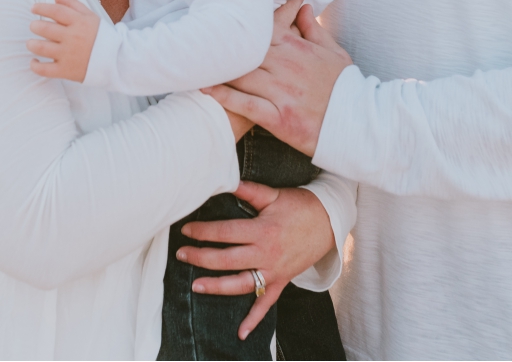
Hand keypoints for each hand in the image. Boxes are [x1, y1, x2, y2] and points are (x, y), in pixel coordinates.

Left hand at [27, 0, 98, 81]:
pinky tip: (34, 61)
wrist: (116, 60)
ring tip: (31, 43)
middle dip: (35, 26)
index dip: (41, 8)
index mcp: (79, 22)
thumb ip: (72, 4)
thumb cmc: (100, 36)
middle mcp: (73, 37)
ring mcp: (68, 55)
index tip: (33, 8)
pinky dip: (35, 66)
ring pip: (41, 48)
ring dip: (31, 44)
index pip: (56, 11)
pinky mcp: (66, 71)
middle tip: (34, 26)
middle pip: (45, 28)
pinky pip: (44, 69)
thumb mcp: (90, 16)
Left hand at [176, 181, 335, 340]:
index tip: (186, 230)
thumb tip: (224, 180)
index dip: (203, 232)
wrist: (330, 221)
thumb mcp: (274, 195)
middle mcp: (266, 254)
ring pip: (241, 284)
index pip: (225, 233)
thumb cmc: (300, 205)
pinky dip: (254, 319)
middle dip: (201, 258)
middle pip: (227, 260)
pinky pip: (267, 304)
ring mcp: (274, 271)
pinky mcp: (282, 281)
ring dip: (217, 287)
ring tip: (195, 286)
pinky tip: (240, 332)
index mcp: (263, 231)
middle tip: (181, 254)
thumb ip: (249, 190)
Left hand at [204, 3, 351, 155]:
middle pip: (245, 49)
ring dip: (218, 68)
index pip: (262, 27)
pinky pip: (245, 103)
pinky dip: (223, 95)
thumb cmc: (346, 87)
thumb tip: (302, 6)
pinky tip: (206, 89)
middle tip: (196, 39)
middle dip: (222, 45)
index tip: (223, 19)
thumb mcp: (334, 52)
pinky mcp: (278, 117)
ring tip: (194, 62)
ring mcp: (281, 91)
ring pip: (241, 73)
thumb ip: (314, 29)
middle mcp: (286, 65)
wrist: (359, 123)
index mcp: (297, 47)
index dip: (241, 23)